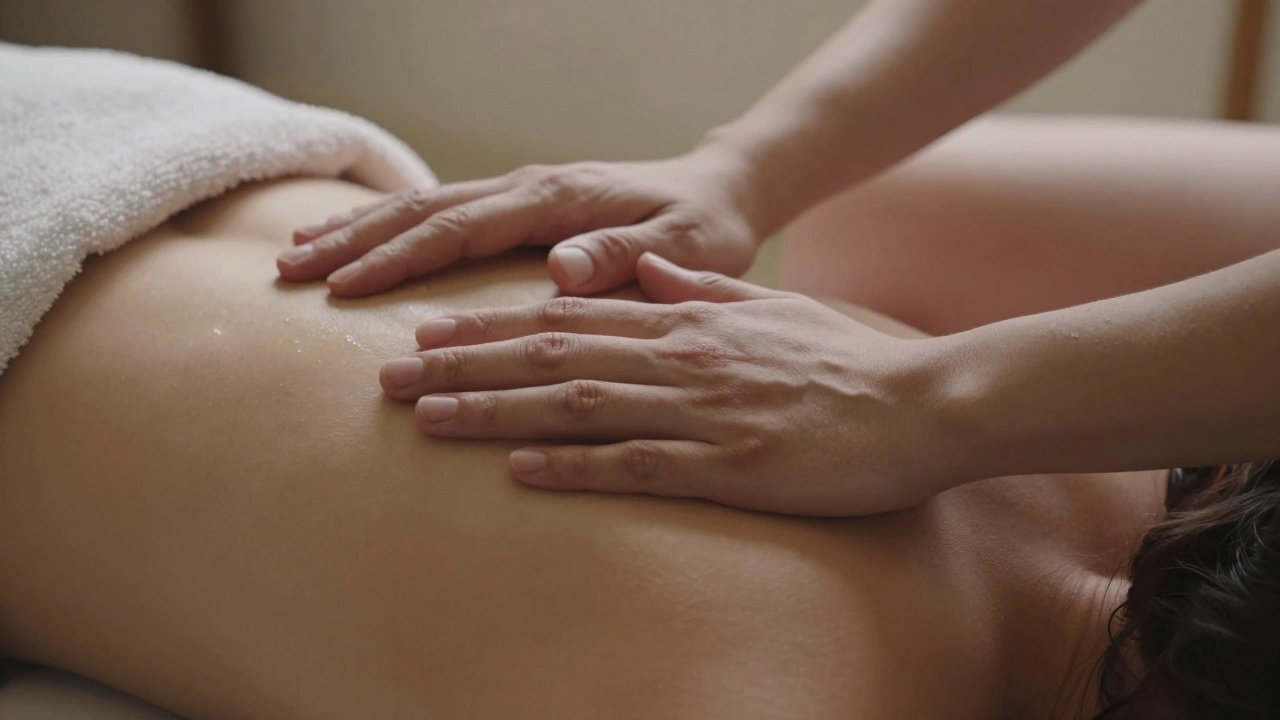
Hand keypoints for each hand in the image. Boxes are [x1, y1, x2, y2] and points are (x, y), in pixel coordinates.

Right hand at [277, 145, 765, 296]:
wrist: (718, 192)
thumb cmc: (702, 229)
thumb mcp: (680, 250)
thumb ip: (621, 257)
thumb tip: (557, 270)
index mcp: (556, 200)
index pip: (461, 228)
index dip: (400, 257)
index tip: (343, 285)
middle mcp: (527, 188)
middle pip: (424, 211)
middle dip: (355, 240)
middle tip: (290, 271)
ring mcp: (519, 192)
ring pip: (424, 206)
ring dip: (360, 229)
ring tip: (298, 253)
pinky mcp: (519, 204)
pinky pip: (443, 212)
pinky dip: (393, 226)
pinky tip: (356, 240)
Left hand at [378, 254, 962, 515]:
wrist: (924, 403)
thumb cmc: (845, 362)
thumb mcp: (771, 308)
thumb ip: (704, 290)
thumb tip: (652, 275)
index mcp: (689, 320)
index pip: (569, 317)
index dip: (492, 326)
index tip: (432, 333)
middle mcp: (683, 357)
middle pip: (553, 355)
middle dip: (465, 365)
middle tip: (393, 375)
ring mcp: (703, 412)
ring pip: (577, 404)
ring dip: (495, 410)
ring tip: (426, 418)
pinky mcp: (729, 466)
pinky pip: (635, 465)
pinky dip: (572, 466)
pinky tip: (520, 470)